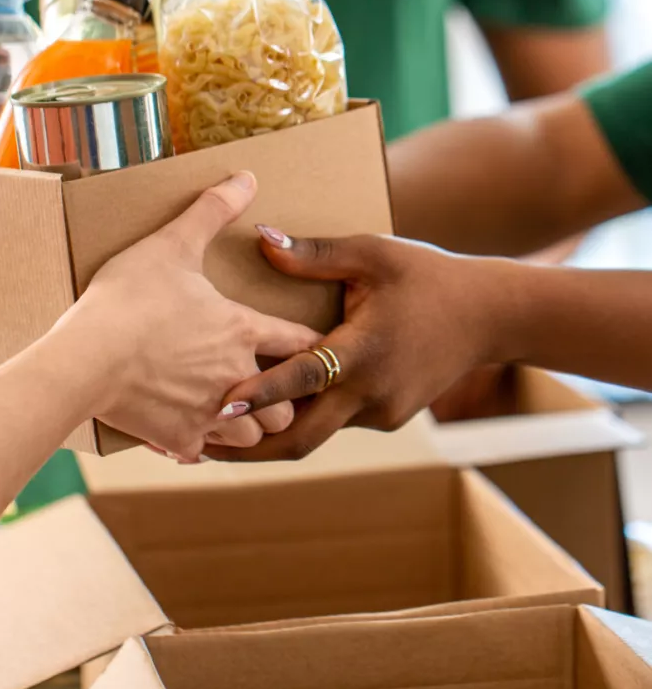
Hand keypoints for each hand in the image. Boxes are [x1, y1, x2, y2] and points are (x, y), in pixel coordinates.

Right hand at [52, 175, 320, 459]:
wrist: (86, 358)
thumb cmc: (129, 298)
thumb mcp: (171, 244)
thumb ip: (212, 210)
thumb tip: (248, 176)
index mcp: (241, 329)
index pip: (299, 343)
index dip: (313, 346)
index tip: (318, 349)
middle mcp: (236, 375)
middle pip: (286, 402)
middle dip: (284, 397)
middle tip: (270, 387)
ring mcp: (208, 412)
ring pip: (252, 436)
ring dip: (247, 425)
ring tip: (233, 411)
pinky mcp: (177, 438)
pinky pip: (204, 452)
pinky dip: (201, 444)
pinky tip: (188, 431)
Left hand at [205, 230, 513, 461]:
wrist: (490, 316)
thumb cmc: (428, 277)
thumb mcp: (372, 254)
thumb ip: (314, 254)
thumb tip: (261, 239)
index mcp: (364, 352)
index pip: (300, 381)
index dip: (257, 397)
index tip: (216, 411)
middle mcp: (371, 393)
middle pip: (301, 439)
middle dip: (249, 449)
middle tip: (198, 446)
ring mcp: (381, 413)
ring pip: (316, 433)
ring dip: (272, 434)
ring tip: (219, 435)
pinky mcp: (387, 417)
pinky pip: (336, 422)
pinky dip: (303, 419)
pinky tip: (270, 412)